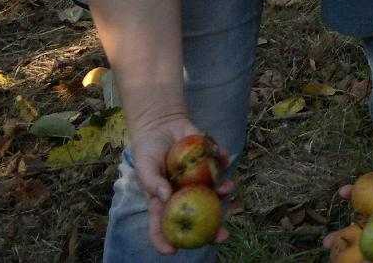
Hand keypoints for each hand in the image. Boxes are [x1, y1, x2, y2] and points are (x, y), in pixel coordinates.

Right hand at [127, 109, 234, 253]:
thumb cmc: (148, 150)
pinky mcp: (209, 163)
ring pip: (216, 193)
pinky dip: (224, 161)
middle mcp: (185, 195)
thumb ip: (152, 182)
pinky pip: (221, 165)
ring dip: (225, 193)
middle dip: (213, 230)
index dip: (165, 242)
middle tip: (223, 236)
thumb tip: (165, 197)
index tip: (172, 251)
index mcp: (165, 201)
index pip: (162, 227)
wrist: (162, 124)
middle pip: (198, 217)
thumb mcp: (144, 166)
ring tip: (228, 188)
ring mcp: (199, 180)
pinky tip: (224, 155)